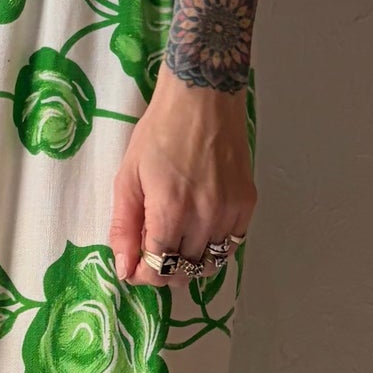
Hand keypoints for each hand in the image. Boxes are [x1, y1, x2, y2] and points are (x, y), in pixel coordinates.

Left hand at [109, 68, 256, 287]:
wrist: (203, 98)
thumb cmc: (159, 133)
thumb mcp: (128, 177)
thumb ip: (124, 227)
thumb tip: (124, 269)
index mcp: (171, 211)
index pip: (159, 267)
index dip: (144, 275)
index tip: (136, 266)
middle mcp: (205, 217)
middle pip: (185, 271)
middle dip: (163, 270)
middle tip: (152, 253)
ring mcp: (231, 211)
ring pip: (210, 263)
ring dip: (189, 263)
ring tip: (176, 246)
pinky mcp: (247, 203)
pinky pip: (231, 244)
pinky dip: (213, 247)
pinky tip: (199, 232)